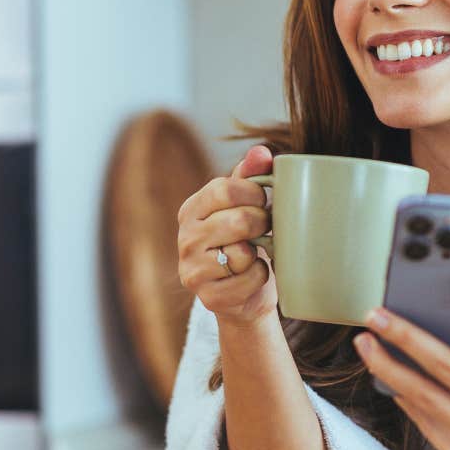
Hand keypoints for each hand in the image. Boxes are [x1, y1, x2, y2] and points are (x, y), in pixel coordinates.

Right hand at [176, 145, 276, 327]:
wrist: (244, 294)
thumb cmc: (247, 242)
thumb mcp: (246, 206)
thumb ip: (251, 175)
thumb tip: (261, 152)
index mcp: (192, 210)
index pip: (225, 188)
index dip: (254, 193)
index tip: (263, 201)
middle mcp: (186, 238)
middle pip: (238, 220)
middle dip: (262, 225)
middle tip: (264, 230)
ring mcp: (193, 270)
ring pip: (243, 253)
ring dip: (259, 254)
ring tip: (254, 255)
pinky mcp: (208, 297)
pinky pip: (249, 279)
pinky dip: (260, 278)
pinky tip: (251, 277)